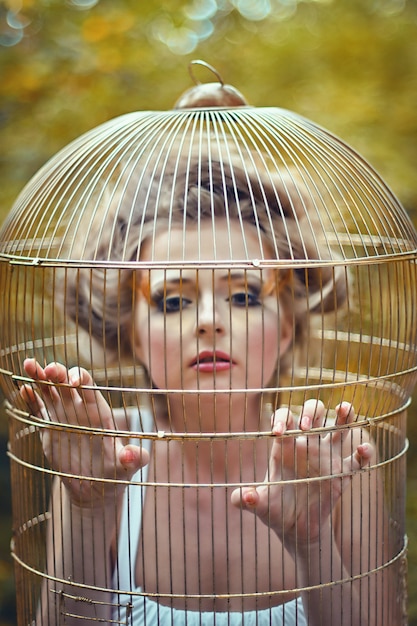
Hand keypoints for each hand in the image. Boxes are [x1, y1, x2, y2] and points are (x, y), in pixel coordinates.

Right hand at [20, 359, 148, 506]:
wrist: (96, 488)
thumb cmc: (116, 474)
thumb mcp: (127, 467)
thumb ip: (134, 458)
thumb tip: (134, 455)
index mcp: (98, 412)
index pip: (89, 387)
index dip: (82, 378)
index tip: (73, 382)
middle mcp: (80, 410)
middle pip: (67, 383)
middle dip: (59, 372)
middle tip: (48, 369)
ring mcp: (64, 418)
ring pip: (50, 391)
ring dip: (40, 377)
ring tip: (29, 364)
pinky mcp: (50, 429)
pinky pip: (39, 410)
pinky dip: (31, 399)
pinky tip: (23, 388)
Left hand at [231, 400, 372, 548]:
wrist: (296, 530)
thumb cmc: (275, 511)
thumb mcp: (260, 505)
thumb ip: (246, 500)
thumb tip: (240, 498)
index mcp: (285, 447)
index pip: (285, 418)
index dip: (282, 418)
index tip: (278, 433)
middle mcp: (307, 446)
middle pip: (313, 412)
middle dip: (311, 412)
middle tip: (306, 428)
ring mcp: (326, 457)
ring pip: (340, 427)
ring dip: (344, 415)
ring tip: (344, 408)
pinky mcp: (342, 474)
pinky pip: (357, 460)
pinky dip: (363, 453)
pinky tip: (362, 450)